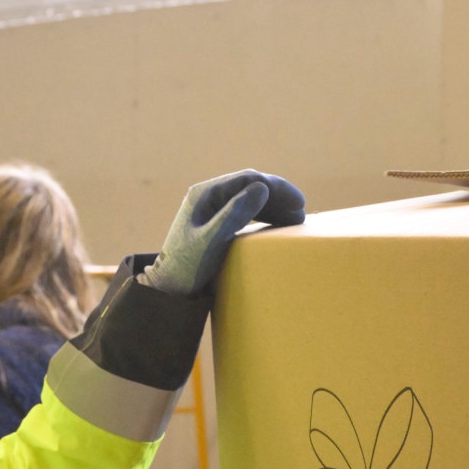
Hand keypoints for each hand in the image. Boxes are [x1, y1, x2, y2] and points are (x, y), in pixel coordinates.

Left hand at [142, 170, 305, 297]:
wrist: (167, 288)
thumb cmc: (185, 267)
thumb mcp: (211, 241)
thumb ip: (234, 214)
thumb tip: (262, 188)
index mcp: (204, 194)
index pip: (246, 180)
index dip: (275, 187)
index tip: (297, 201)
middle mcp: (208, 196)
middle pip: (249, 186)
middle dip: (277, 196)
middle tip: (301, 210)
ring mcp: (211, 209)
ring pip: (248, 199)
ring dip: (273, 206)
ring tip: (296, 218)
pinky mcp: (215, 223)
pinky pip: (244, 212)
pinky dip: (263, 216)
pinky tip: (277, 224)